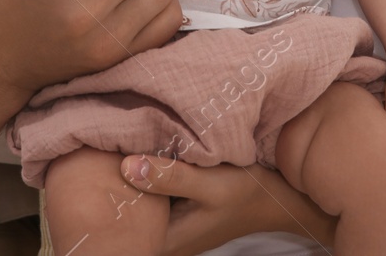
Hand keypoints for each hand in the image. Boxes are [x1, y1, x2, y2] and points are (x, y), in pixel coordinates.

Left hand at [117, 156, 335, 255]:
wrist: (277, 197)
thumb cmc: (247, 193)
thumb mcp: (211, 183)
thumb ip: (171, 177)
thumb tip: (127, 167)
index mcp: (167, 240)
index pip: (123, 221)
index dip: (113, 192)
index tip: (108, 160)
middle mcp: (164, 237)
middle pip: (128, 209)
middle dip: (120, 182)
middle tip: (111, 146)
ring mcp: (170, 225)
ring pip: (139, 200)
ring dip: (134, 176)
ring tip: (124, 145)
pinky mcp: (176, 211)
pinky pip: (152, 193)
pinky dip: (148, 175)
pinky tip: (145, 152)